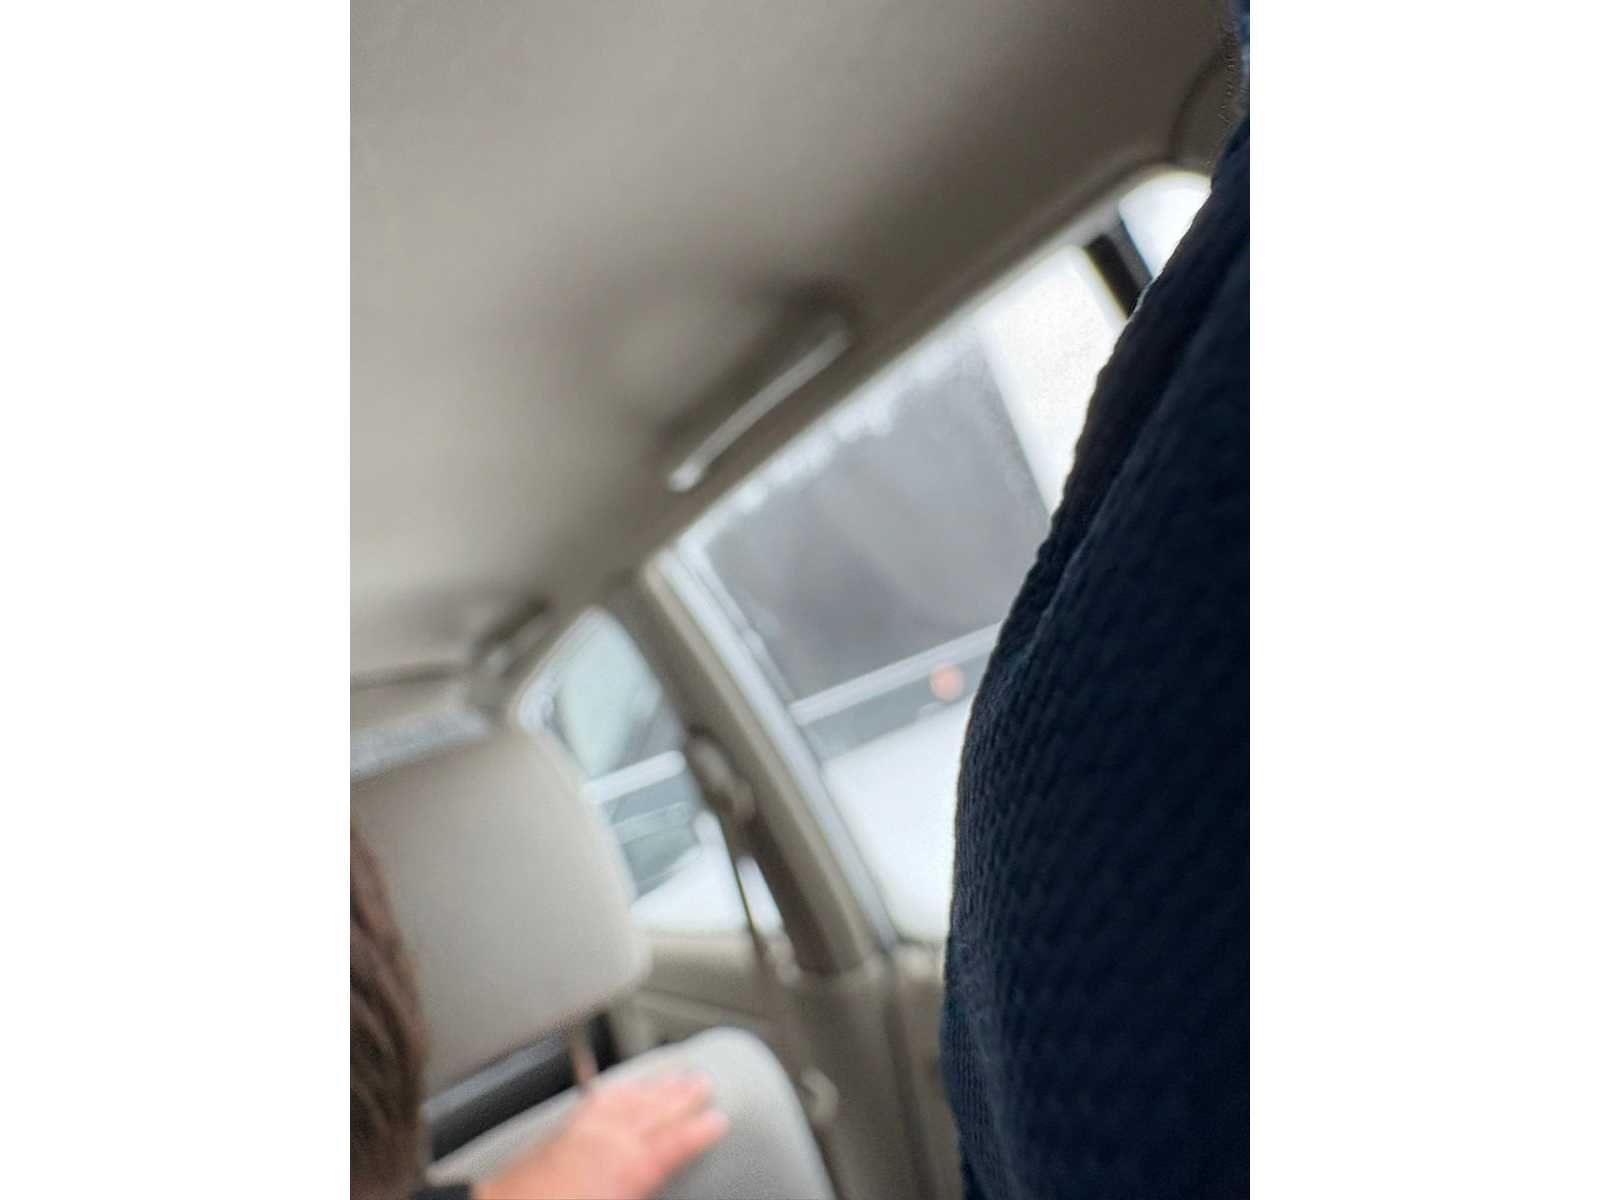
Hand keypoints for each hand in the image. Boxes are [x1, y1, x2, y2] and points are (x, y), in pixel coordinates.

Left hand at [474, 1072, 728, 1199]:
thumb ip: (644, 1190)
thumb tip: (659, 1185)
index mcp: (626, 1169)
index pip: (673, 1144)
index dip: (699, 1131)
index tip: (719, 1118)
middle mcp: (606, 1143)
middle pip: (653, 1112)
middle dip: (680, 1096)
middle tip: (702, 1081)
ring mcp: (581, 1134)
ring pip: (627, 1100)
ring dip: (652, 1087)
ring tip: (672, 1076)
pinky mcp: (559, 1134)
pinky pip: (596, 1102)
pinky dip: (615, 1092)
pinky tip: (619, 1088)